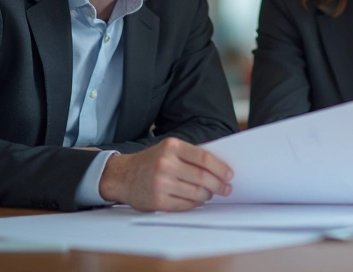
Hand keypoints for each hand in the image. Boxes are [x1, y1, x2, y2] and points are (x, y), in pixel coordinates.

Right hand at [98, 137, 232, 211]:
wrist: (122, 176)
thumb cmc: (151, 161)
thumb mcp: (168, 149)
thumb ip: (190, 155)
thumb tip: (219, 167)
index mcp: (171, 147)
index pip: (204, 158)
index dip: (220, 168)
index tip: (229, 174)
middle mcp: (165, 164)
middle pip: (202, 177)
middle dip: (219, 184)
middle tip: (226, 188)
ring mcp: (160, 183)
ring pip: (196, 193)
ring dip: (208, 195)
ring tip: (211, 194)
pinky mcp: (157, 200)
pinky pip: (184, 205)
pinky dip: (195, 204)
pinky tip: (197, 200)